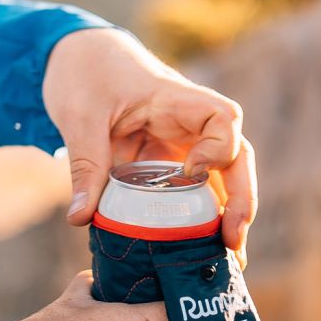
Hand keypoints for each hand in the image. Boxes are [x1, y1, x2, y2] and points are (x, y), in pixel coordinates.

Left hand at [42, 28, 257, 265]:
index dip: (219, 148)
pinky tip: (202, 254)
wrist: (78, 59)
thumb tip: (80, 219)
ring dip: (229, 216)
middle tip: (233, 240)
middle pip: (235, 156)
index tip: (192, 173)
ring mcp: (182, 144)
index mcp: (174, 98)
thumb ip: (84, 164)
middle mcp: (188, 122)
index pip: (222, 117)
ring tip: (229, 260)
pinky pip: (193, 191)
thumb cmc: (85, 74)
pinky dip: (201, 220)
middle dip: (242, 198)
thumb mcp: (79, 116)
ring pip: (221, 179)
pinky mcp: (168, 163)